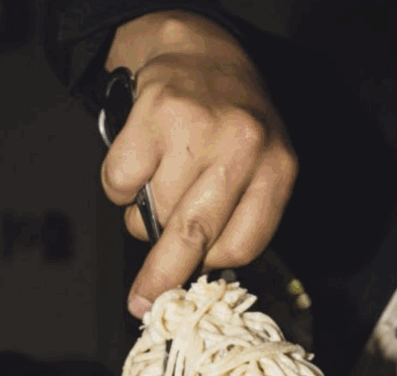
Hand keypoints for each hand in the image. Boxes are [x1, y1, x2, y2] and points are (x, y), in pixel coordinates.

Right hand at [104, 12, 296, 316]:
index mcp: (277, 168)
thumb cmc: (229, 122)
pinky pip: (120, 183)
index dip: (212, 265)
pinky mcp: (154, 113)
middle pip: (193, 235)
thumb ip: (239, 217)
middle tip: (143, 304)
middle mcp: (243, 146)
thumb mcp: (259, 166)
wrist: (200, 49)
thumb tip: (196, 275)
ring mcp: (197, 128)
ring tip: (158, 182)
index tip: (193, 276)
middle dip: (162, 278)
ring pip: (150, 212)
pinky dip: (120, 184)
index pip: (242, 245)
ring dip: (142, 215)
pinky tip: (140, 159)